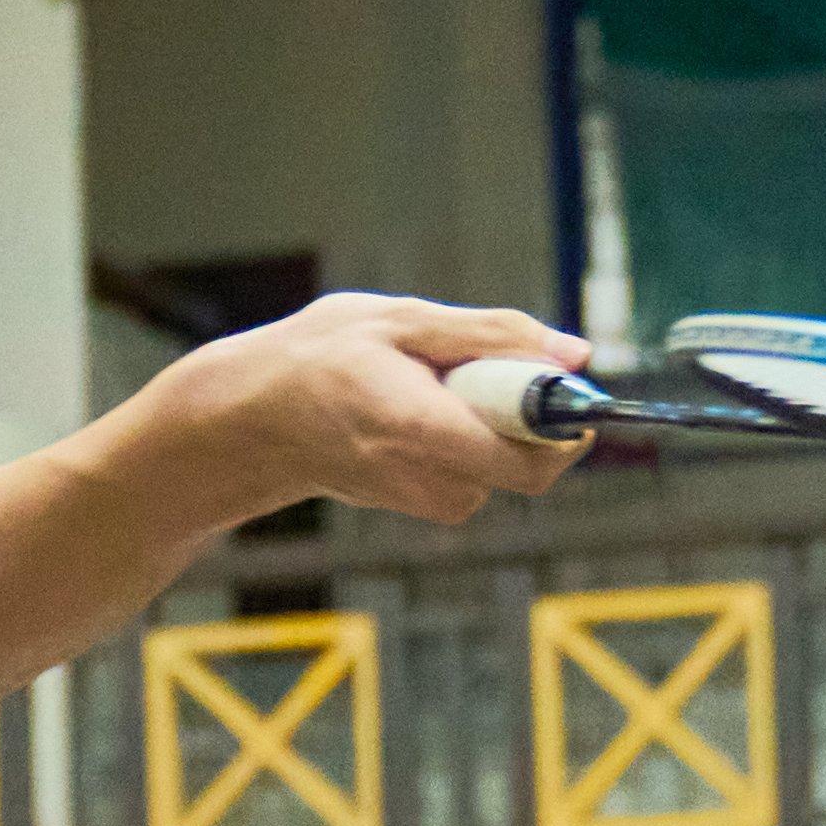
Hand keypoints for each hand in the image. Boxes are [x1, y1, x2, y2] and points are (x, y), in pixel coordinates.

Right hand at [164, 292, 593, 526]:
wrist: (250, 419)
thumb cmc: (318, 359)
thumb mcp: (403, 321)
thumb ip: (494, 335)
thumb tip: (576, 353)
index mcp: (424, 430)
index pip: (533, 459)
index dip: (566, 425)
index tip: (561, 381)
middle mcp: (427, 480)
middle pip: (525, 465)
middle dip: (523, 414)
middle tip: (478, 368)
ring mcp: (422, 501)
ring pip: (499, 464)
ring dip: (487, 421)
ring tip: (428, 384)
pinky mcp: (418, 504)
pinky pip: (471, 469)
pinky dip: (462, 436)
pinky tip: (416, 408)